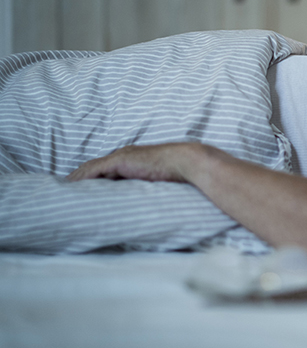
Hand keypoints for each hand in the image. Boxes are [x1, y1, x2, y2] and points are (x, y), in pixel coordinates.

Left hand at [67, 143, 198, 181]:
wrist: (186, 163)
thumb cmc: (179, 174)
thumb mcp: (158, 184)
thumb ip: (147, 189)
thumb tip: (145, 207)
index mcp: (133, 160)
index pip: (106, 170)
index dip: (93, 179)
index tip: (82, 191)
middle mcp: (124, 156)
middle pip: (95, 168)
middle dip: (80, 179)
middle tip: (66, 192)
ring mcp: (121, 157)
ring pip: (91, 169)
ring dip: (77, 179)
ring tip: (64, 191)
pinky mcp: (120, 160)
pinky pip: (94, 170)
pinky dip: (81, 178)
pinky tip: (71, 186)